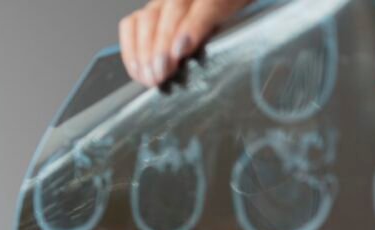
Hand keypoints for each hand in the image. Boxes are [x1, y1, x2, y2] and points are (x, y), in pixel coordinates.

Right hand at [118, 0, 253, 86]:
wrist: (223, 10)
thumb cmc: (233, 23)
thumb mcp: (243, 28)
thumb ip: (232, 35)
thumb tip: (210, 52)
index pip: (206, 6)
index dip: (191, 29)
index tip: (180, 52)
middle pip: (171, 13)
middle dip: (162, 46)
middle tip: (161, 73)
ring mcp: (164, 3)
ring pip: (147, 18)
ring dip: (145, 51)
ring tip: (150, 77)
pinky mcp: (151, 13)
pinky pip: (131, 24)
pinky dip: (131, 47)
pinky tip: (137, 69)